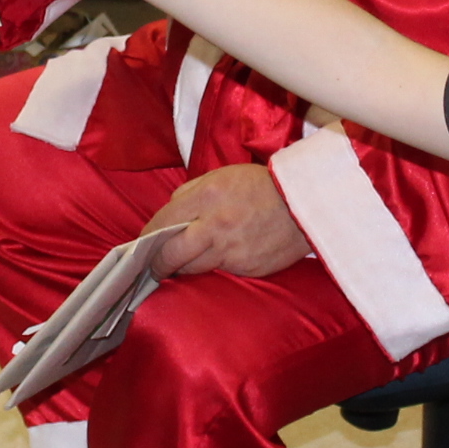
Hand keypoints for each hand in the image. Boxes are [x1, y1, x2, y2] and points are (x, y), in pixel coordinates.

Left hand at [146, 163, 308, 279]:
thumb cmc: (261, 186)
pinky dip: (215, 267)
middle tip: (154, 267)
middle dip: (158, 264)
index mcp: (206, 197)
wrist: (305, 203)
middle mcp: (215, 226)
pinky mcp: (246, 268)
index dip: (147, 237)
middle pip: (172, 254)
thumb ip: (191, 193)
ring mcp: (231, 251)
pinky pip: (221, 271)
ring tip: (181, 265)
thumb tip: (170, 212)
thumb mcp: (222, 176)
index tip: (142, 246)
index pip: (162, 223)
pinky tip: (219, 259)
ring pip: (193, 268)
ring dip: (183, 268)